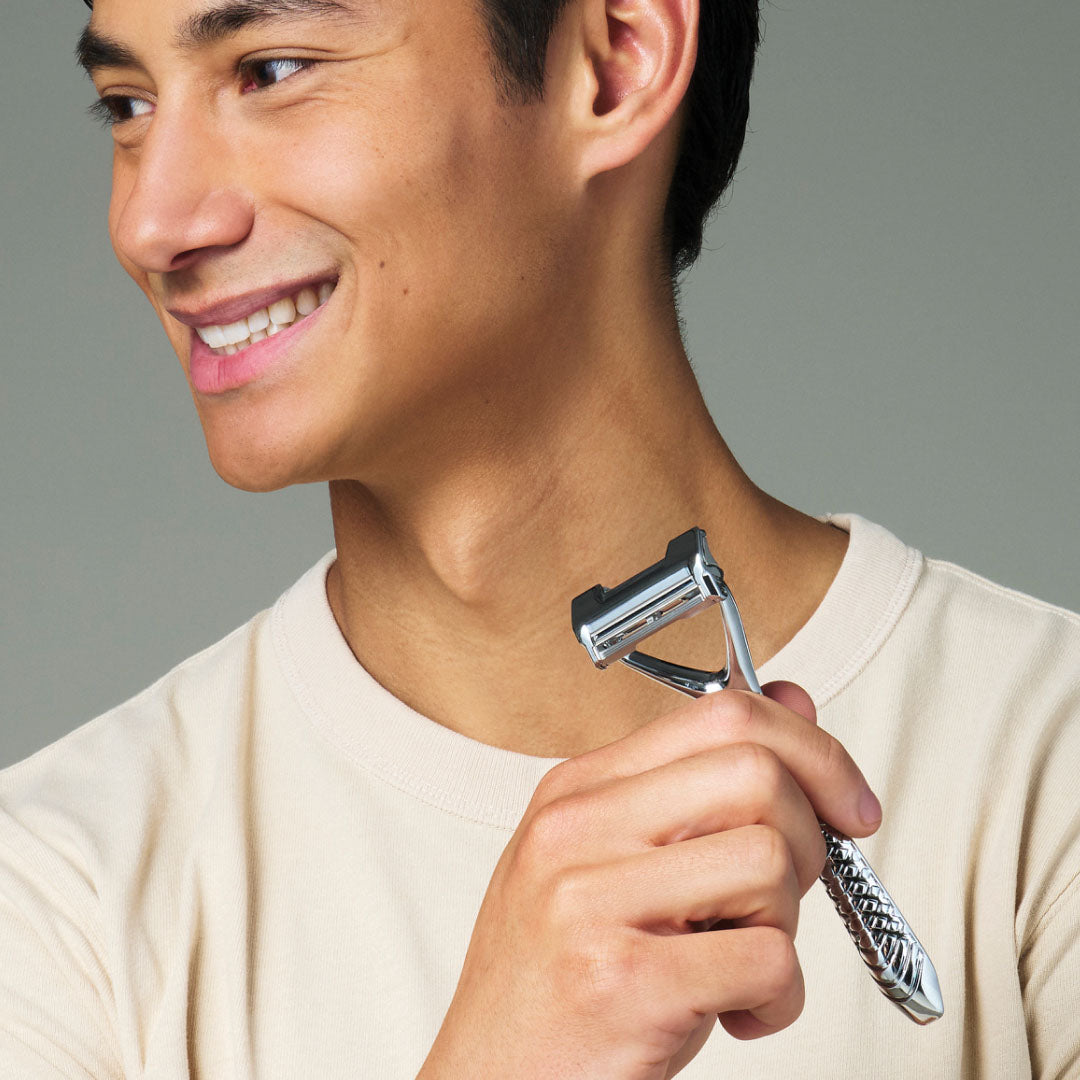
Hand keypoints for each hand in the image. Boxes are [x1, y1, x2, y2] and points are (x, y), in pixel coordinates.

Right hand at [417, 680, 881, 1079]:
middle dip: (807, 840)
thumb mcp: (613, 860)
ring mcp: (590, 899)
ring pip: (769, 863)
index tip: (845, 802)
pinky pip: (767, 959)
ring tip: (738, 960)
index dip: (810, 750)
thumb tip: (793, 704)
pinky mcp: (622, 980)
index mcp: (578, 788)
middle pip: (755, 774)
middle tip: (784, 894)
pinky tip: (733, 1012)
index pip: (722, 714)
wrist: (488, 1075)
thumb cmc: (558, 974)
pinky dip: (779, 1000)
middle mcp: (576, 828)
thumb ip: (698, 783)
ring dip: (785, 929)